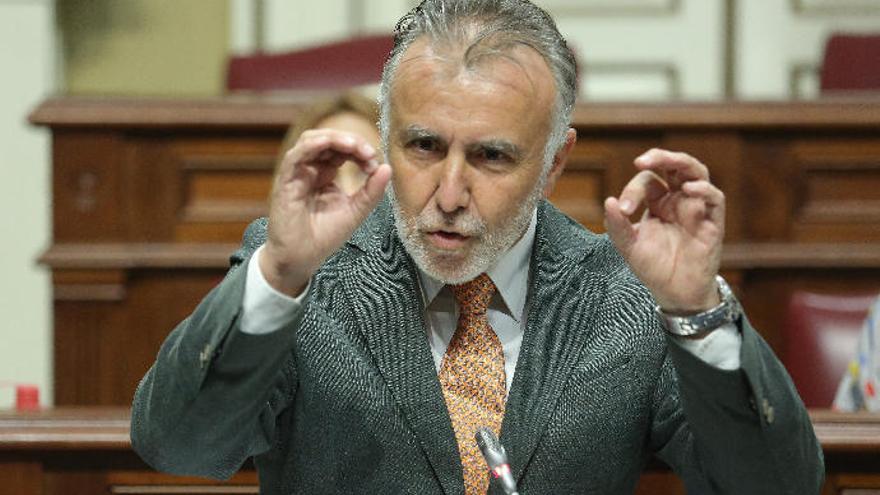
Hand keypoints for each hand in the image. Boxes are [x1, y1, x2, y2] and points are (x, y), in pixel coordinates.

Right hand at [260, 129, 391, 295]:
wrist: (300, 259)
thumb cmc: (323, 237)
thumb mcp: (355, 211)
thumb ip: (371, 191)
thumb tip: (387, 167)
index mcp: (326, 174)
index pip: (342, 150)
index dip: (359, 150)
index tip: (374, 162)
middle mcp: (310, 170)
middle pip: (328, 139)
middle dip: (351, 141)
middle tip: (368, 152)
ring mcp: (297, 174)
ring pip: (312, 140)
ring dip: (334, 138)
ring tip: (354, 146)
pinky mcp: (285, 181)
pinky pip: (296, 155)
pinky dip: (313, 145)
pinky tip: (330, 144)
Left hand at [603, 149, 723, 312]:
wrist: (675, 293)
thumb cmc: (653, 267)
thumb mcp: (628, 246)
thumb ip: (617, 225)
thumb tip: (608, 201)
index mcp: (658, 202)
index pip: (648, 181)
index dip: (633, 190)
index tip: (624, 209)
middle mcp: (678, 200)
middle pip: (675, 166)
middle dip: (660, 157)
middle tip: (641, 160)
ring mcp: (697, 208)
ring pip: (697, 173)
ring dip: (682, 162)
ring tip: (665, 160)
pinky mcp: (712, 222)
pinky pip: (715, 197)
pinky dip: (704, 190)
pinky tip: (688, 189)